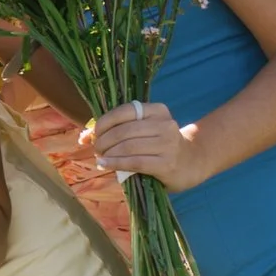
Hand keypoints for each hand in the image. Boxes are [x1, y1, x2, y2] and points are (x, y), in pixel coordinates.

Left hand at [81, 97, 205, 190]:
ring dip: (108, 153)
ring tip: (101, 158)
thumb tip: (84, 137)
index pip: (125, 111)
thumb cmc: (161, 146)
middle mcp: (164, 124)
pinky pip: (135, 162)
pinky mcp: (166, 164)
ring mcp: (167, 144)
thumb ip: (119, 129)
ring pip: (127, 146)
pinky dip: (116, 164)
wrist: (192, 163)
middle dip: (103, 141)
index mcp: (158, 110)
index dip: (104, 122)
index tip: (95, 133)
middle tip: (97, 149)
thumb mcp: (145, 131)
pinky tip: (107, 165)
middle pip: (123, 130)